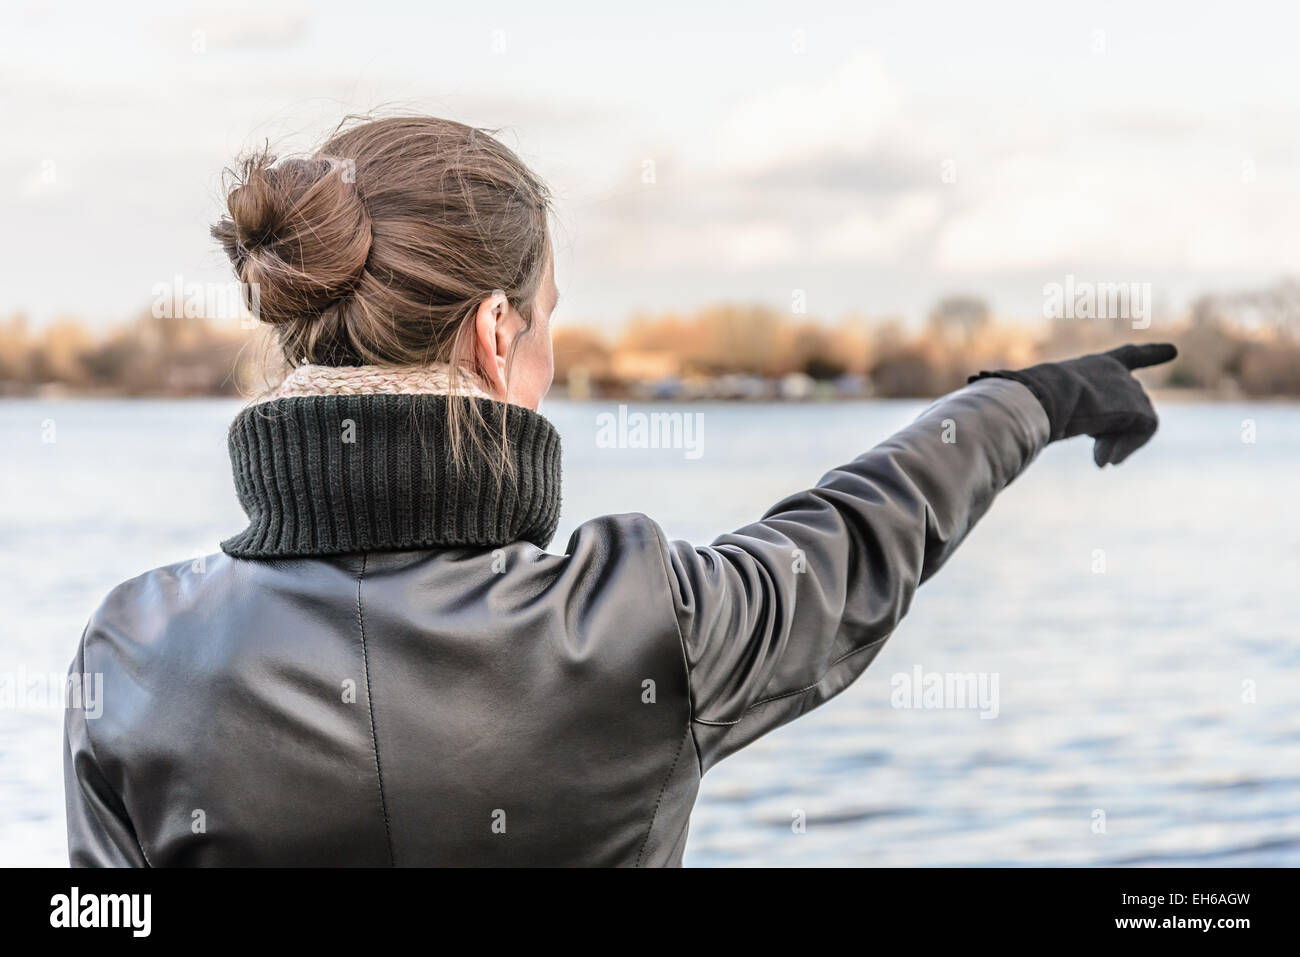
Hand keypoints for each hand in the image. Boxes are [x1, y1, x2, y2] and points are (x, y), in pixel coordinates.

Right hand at [968, 343, 1177, 466]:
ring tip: (1096, 458)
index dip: (1151, 354)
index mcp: (1092, 366)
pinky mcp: (1135, 404)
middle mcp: (1115, 371)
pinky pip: (1143, 431)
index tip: (1173, 351)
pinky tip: (1103, 460)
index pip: (1126, 357)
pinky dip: (1126, 448)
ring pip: (1137, 423)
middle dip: (1115, 435)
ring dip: (1116, 444)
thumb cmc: (1023, 402)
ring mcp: (1127, 386)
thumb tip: (1002, 433)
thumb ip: (1043, 416)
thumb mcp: (1037, 406)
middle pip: (1131, 408)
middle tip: (1095, 458)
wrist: (1033, 400)